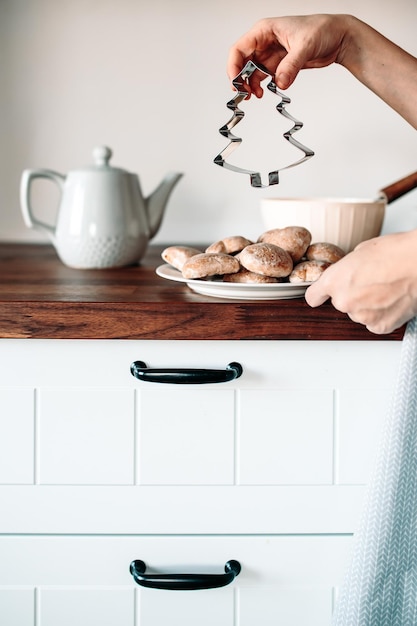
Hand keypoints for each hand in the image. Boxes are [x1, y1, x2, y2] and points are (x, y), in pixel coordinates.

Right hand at [227, 14, 416, 127]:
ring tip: (255, 96)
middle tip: (244, 93)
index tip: (236, 82)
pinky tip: (263, 93)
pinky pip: (262, 77)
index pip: (240, 48)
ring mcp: (270, 54)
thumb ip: (291, 65)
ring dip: (250, 85)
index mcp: (265, 30)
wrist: (338, 38)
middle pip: (242, 62)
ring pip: (250, 72)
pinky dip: (260, 87)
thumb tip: (280, 82)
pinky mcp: (278, 65)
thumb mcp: (306, 46)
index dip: (234, 66)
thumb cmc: (323, 30)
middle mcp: (264, 42)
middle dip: (240, 79)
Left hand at [305, 230, 416, 333]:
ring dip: (368, 305)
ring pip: (359, 313)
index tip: (322, 295)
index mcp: (334, 281)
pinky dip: (382, 315)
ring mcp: (362, 316)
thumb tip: (349, 273)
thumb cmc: (396, 253)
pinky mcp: (380, 326)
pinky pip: (375, 322)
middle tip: (372, 281)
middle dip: (353, 295)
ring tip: (387, 288)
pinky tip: (392, 300)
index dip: (320, 294)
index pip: (314, 296)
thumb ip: (347, 268)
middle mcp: (344, 302)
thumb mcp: (361, 251)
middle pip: (341, 303)